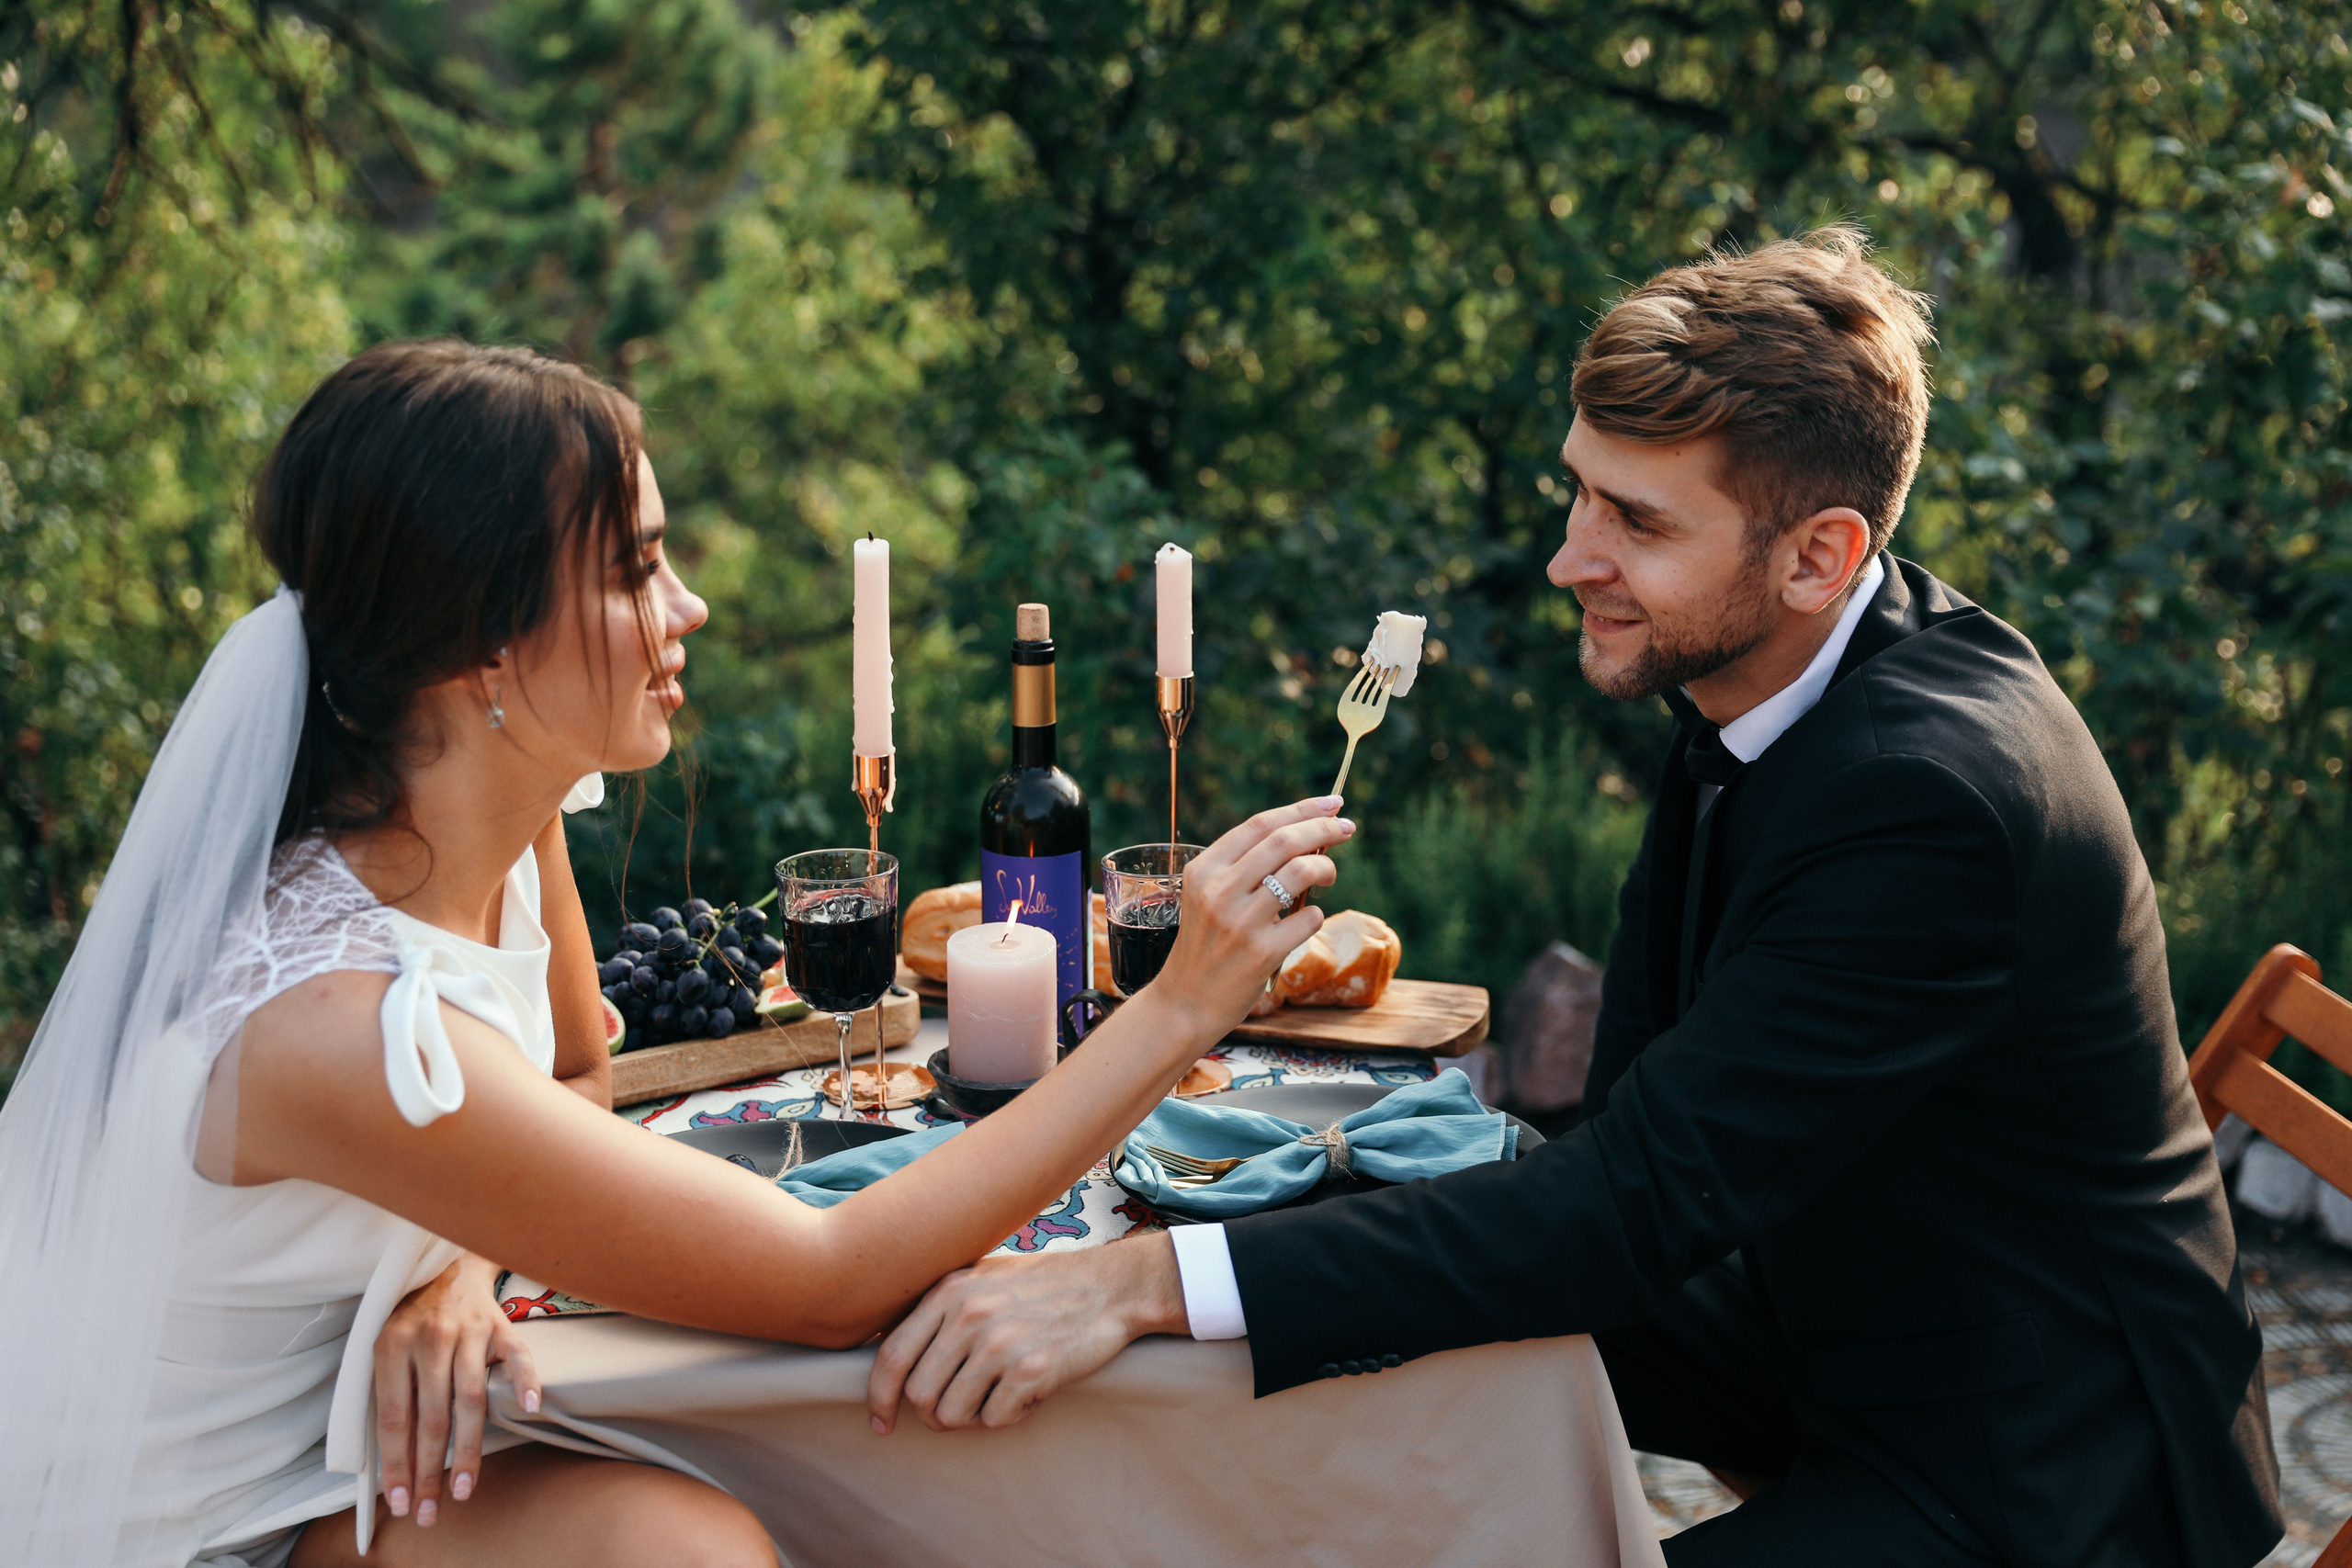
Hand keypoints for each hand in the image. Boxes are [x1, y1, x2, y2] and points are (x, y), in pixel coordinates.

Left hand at [374, 1253, 540, 1525]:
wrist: (447, 1263)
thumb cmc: (412, 1317)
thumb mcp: (384, 1347)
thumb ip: (387, 1394)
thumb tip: (388, 1461)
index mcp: (391, 1345)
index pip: (394, 1417)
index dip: (396, 1463)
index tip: (398, 1501)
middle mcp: (430, 1337)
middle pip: (431, 1417)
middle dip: (429, 1471)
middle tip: (430, 1511)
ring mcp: (469, 1331)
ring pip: (470, 1399)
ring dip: (467, 1451)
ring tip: (463, 1489)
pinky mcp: (501, 1326)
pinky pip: (517, 1357)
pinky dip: (526, 1381)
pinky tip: (530, 1408)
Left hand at [867, 1231, 1188, 1433]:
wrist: (1109, 1287)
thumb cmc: (1042, 1286)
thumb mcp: (982, 1278)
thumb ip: (938, 1307)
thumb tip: (887, 1350)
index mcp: (949, 1291)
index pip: (891, 1356)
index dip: (879, 1398)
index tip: (882, 1423)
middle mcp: (969, 1315)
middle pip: (919, 1394)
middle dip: (932, 1414)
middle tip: (958, 1412)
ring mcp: (1000, 1343)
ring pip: (952, 1415)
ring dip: (971, 1418)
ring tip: (997, 1396)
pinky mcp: (1031, 1370)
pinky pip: (995, 1420)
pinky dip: (1009, 1416)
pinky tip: (1027, 1393)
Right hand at [1150, 796, 1350, 1031]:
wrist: (1185, 1001)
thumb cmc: (1206, 945)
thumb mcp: (1208, 897)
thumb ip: (1244, 867)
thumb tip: (1305, 836)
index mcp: (1204, 869)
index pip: (1260, 824)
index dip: (1302, 809)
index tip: (1333, 803)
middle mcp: (1219, 891)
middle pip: (1284, 841)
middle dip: (1324, 829)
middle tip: (1347, 828)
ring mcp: (1241, 922)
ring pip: (1300, 872)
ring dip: (1325, 869)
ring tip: (1329, 876)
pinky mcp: (1262, 952)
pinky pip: (1308, 917)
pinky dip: (1316, 913)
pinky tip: (1306, 920)